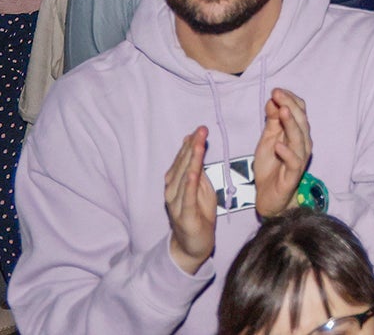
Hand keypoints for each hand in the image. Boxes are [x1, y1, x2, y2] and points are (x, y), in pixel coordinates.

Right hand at [163, 127, 216, 274]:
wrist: (192, 245)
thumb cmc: (198, 213)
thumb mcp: (201, 187)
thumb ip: (198, 167)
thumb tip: (194, 144)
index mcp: (175, 183)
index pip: (182, 160)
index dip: (190, 144)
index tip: (199, 129)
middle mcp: (172, 191)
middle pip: (182, 166)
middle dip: (192, 147)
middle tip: (201, 130)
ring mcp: (176, 204)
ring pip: (183, 178)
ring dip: (190, 160)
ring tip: (197, 144)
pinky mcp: (185, 216)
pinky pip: (187, 198)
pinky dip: (189, 185)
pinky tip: (193, 173)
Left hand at [251, 89, 312, 218]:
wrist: (270, 196)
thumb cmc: (271, 166)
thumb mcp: (267, 139)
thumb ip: (271, 121)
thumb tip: (272, 100)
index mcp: (297, 133)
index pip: (300, 111)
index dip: (290, 99)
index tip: (276, 90)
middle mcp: (303, 143)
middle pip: (301, 121)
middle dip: (290, 105)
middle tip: (278, 94)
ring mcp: (299, 159)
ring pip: (299, 138)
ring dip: (291, 124)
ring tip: (282, 112)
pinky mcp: (293, 174)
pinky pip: (293, 162)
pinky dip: (287, 152)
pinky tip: (279, 145)